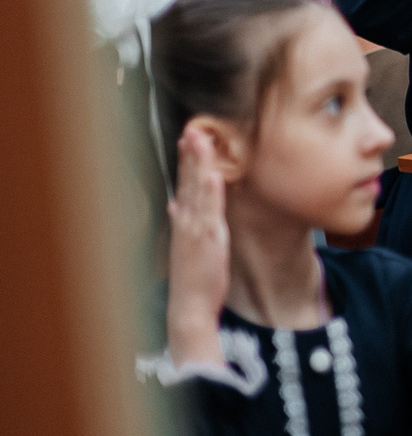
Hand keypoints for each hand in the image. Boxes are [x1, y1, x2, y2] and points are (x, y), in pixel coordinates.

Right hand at [165, 122, 230, 370]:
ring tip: (200, 141)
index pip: (185, 185)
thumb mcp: (186, 245)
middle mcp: (188, 222)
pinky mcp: (207, 239)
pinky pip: (209, 210)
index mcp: (185, 222)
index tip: (189, 138)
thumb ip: (183, 222)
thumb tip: (175, 204)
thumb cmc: (193, 277)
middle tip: (192, 130)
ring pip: (198, 190)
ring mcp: (196, 229)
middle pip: (189, 182)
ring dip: (199, 165)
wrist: (189, 305)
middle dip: (191, 156)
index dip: (188, 162)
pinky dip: (209, 192)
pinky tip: (212, 175)